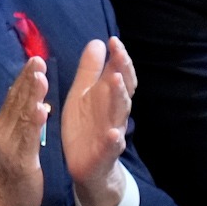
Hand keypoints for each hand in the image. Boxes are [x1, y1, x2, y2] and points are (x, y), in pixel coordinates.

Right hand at [0, 56, 48, 205]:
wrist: (1, 204)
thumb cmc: (13, 174)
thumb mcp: (17, 142)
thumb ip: (23, 123)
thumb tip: (34, 100)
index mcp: (6, 125)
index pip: (15, 97)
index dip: (25, 78)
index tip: (35, 59)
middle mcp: (5, 131)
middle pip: (17, 101)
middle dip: (28, 79)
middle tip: (37, 59)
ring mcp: (11, 145)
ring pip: (22, 116)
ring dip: (31, 96)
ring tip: (40, 77)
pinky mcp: (21, 161)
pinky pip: (29, 139)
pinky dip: (35, 124)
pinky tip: (42, 110)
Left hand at [61, 37, 133, 205]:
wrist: (86, 165)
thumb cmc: (86, 125)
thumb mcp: (83, 94)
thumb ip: (91, 70)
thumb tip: (97, 41)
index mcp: (108, 98)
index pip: (119, 75)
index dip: (119, 58)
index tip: (114, 40)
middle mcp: (114, 113)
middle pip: (123, 90)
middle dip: (122, 72)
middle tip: (119, 54)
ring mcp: (112, 133)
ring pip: (120, 114)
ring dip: (120, 97)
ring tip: (116, 80)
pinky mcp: (105, 154)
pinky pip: (112, 147)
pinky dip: (115, 141)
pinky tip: (116, 135)